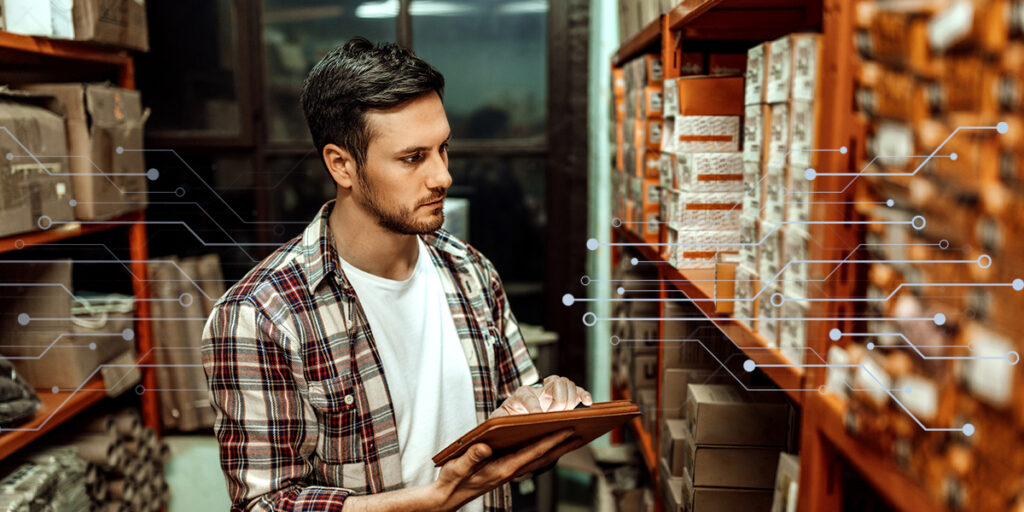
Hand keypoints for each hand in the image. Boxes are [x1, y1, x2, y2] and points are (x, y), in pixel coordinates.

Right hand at [430, 429, 585, 510]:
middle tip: (582, 432)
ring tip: (571, 436)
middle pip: (543, 457)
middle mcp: (511, 471)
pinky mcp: (506, 470)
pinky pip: (530, 459)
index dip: (551, 441)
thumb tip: (484, 447)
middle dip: (562, 445)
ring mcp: (510, 471)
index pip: (533, 453)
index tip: (568, 430)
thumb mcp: (457, 467)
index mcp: (503, 469)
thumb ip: (471, 457)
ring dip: (556, 448)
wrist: (448, 497)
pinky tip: (547, 444)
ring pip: (539, 459)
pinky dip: (543, 450)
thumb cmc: (453, 480)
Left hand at [491, 375, 592, 417]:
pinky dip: (584, 394)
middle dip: (557, 401)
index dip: (534, 406)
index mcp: (520, 394)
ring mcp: (551, 391)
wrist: (512, 417)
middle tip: (554, 415)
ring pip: (566, 383)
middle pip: (554, 383)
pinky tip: (588, 403)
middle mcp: (537, 389)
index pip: (528, 396)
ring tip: (564, 414)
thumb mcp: (497, 422)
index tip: (538, 417)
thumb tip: (498, 431)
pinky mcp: (561, 397)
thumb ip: (496, 422)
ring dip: (569, 399)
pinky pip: (577, 391)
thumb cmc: (506, 421)